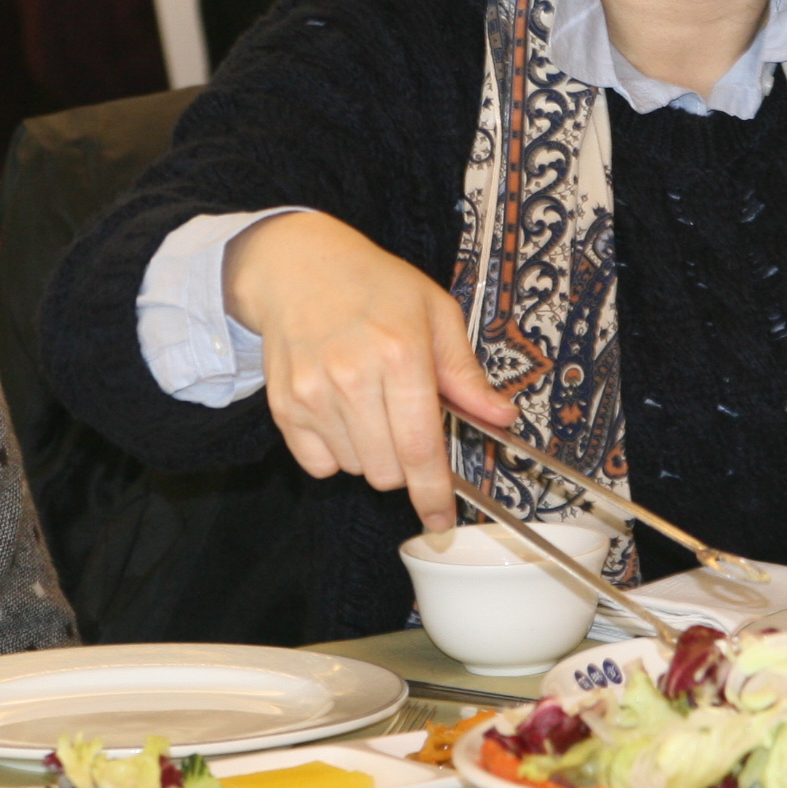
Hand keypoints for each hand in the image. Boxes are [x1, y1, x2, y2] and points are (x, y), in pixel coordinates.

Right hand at [223, 212, 514, 534]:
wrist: (298, 268)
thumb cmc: (373, 285)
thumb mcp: (435, 313)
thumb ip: (466, 373)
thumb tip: (502, 416)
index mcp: (400, 354)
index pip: (420, 449)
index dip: (433, 493)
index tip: (440, 519)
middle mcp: (352, 377)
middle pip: (387, 470)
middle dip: (405, 462)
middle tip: (403, 420)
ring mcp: (313, 393)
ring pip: (355, 469)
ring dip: (371, 453)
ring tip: (369, 405)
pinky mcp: (284, 405)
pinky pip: (318, 464)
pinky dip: (335, 452)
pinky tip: (340, 413)